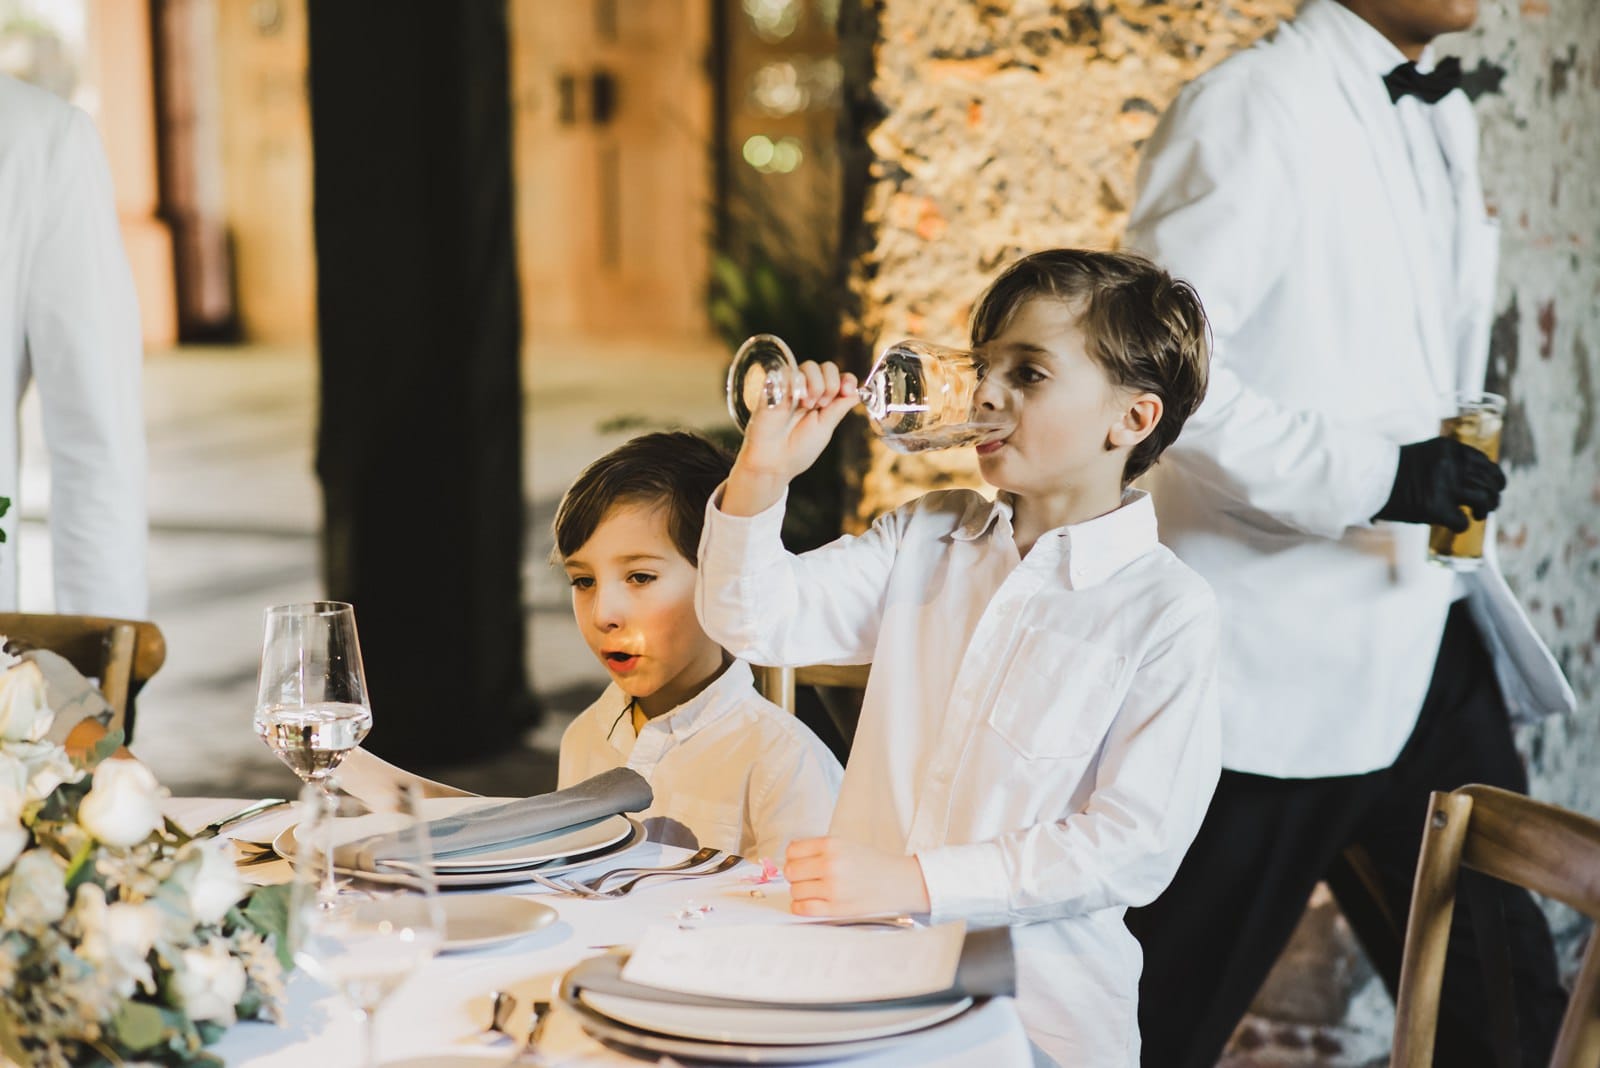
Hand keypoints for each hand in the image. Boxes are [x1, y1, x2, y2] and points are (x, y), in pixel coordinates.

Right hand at [721, 361, 857, 516]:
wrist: (773, 462)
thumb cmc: (798, 450)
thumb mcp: (825, 428)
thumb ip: (840, 408)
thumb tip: (858, 393)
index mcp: (823, 400)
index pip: (839, 378)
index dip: (847, 380)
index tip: (848, 390)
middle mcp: (808, 391)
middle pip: (827, 367)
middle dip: (831, 384)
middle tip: (821, 405)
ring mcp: (791, 388)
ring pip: (810, 366)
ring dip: (815, 384)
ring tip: (806, 405)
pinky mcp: (773, 386)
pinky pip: (789, 371)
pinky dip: (796, 384)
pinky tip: (793, 401)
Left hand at [784, 836, 930, 916]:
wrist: (898, 882)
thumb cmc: (873, 864)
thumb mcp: (846, 844)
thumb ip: (819, 848)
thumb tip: (791, 854)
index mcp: (832, 845)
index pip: (792, 851)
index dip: (793, 858)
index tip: (798, 862)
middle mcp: (830, 864)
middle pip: (791, 871)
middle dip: (795, 875)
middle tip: (805, 877)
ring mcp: (832, 888)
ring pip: (795, 890)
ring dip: (800, 891)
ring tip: (813, 890)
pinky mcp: (835, 908)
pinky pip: (803, 908)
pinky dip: (800, 906)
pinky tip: (810, 902)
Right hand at [1372, 436, 1505, 530]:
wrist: (1368, 480)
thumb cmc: (1394, 471)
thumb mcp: (1426, 454)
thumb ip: (1449, 461)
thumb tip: (1474, 478)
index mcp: (1450, 449)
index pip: (1486, 462)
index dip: (1494, 476)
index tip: (1494, 486)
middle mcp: (1452, 465)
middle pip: (1489, 482)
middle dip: (1494, 496)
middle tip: (1488, 505)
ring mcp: (1445, 486)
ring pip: (1484, 500)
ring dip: (1485, 510)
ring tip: (1479, 515)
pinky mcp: (1435, 508)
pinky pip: (1462, 522)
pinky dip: (1463, 525)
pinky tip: (1456, 524)